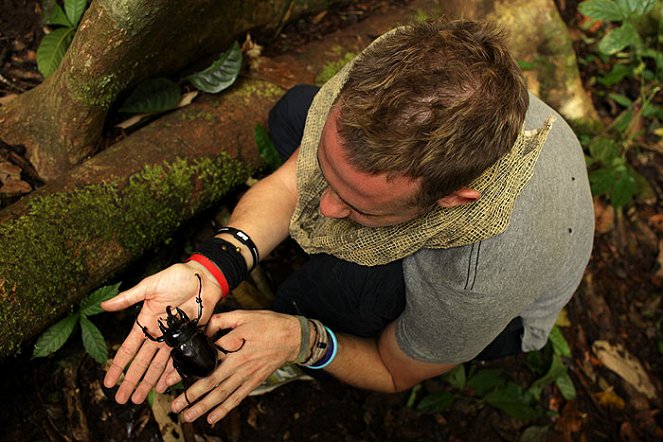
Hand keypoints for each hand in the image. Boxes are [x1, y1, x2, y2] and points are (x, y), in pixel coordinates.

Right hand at [101, 261, 222, 403]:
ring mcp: (172, 338)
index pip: (128, 349)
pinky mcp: (188, 338)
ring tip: (138, 399)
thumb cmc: (177, 277)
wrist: (203, 278)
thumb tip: (103, 305)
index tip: (108, 382)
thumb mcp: (149, 285)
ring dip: (147, 382)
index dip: (117, 366)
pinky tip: (163, 387)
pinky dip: (170, 374)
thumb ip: (128, 298)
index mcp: (145, 321)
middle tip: (121, 400)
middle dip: (131, 381)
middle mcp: (157, 334)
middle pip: (141, 363)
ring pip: (157, 366)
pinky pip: (178, 360)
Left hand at [165, 310, 300, 424]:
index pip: (205, 360)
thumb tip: (204, 328)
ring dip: (204, 407)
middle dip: (191, 397)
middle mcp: (239, 364)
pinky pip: (237, 398)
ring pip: (222, 394)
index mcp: (234, 345)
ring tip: (188, 416)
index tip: (170, 379)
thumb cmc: (269, 324)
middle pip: (211, 383)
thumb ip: (222, 320)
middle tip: (175, 406)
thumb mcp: (244, 315)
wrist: (293, 337)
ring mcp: (247, 375)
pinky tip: (212, 417)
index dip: (187, 370)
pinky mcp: (254, 382)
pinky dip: (225, 409)